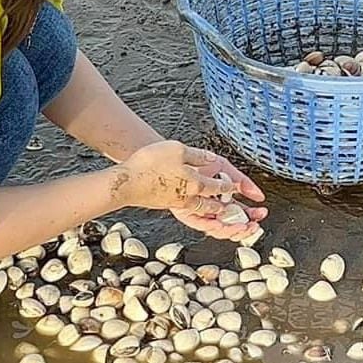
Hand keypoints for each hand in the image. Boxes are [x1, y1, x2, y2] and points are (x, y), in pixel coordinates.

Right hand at [114, 141, 241, 214]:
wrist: (126, 181)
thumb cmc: (149, 164)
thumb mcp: (177, 150)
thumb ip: (197, 155)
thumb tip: (210, 157)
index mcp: (195, 183)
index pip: (219, 187)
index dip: (229, 187)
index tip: (236, 187)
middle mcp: (188, 197)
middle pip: (211, 206)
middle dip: (224, 209)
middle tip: (232, 210)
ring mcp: (175, 203)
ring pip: (198, 210)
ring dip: (209, 212)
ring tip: (215, 212)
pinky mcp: (164, 204)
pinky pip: (185, 209)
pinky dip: (195, 210)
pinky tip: (192, 204)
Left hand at [170, 157, 267, 241]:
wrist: (178, 157)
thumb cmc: (198, 161)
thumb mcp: (226, 168)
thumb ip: (243, 182)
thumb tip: (259, 196)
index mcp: (223, 199)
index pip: (240, 213)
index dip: (252, 215)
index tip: (261, 213)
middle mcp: (213, 208)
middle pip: (231, 225)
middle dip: (245, 227)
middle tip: (254, 225)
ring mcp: (200, 212)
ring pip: (217, 229)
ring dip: (232, 230)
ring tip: (242, 227)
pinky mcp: (187, 214)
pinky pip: (201, 225)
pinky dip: (213, 226)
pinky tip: (223, 224)